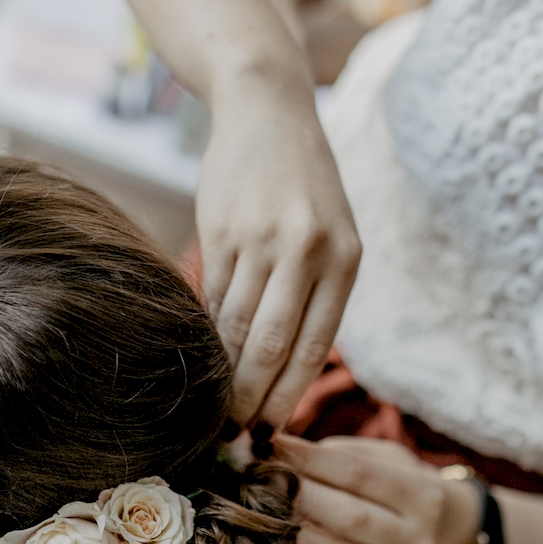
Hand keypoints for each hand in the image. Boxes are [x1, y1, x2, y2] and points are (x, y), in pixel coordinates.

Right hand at [197, 75, 361, 425]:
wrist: (266, 111)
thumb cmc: (302, 185)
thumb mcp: (331, 234)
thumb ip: (316, 292)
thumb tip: (283, 368)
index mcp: (344, 260)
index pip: (313, 347)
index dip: (288, 396)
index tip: (269, 431)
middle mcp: (306, 251)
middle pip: (270, 345)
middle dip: (250, 397)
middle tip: (232, 432)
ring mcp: (260, 239)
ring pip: (234, 325)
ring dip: (221, 371)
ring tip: (212, 403)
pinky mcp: (220, 229)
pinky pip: (211, 294)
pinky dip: (205, 329)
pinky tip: (198, 353)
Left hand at [276, 435, 482, 543]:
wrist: (442, 528)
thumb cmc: (403, 481)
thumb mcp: (387, 457)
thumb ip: (343, 454)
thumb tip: (287, 452)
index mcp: (421, 494)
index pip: (358, 474)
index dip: (311, 459)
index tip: (274, 444)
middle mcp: (412, 535)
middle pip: (348, 515)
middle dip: (299, 491)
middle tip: (263, 472)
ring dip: (294, 521)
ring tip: (268, 498)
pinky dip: (302, 543)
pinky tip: (284, 523)